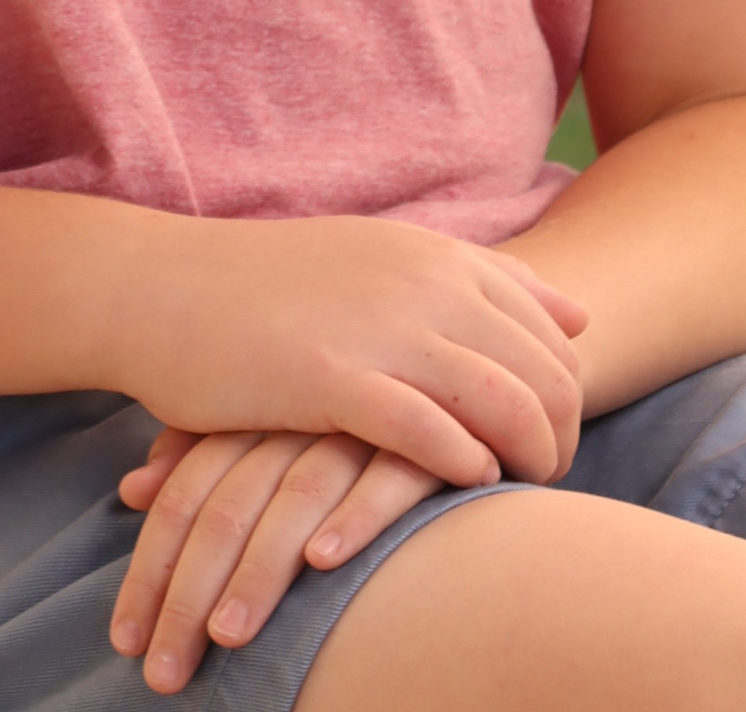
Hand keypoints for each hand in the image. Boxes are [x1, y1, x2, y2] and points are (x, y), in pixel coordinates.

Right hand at [110, 217, 587, 493]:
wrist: (164, 287)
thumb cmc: (276, 284)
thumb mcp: (387, 260)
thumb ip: (485, 283)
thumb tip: (580, 316)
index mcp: (438, 256)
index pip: (553, 331)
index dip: (569, 395)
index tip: (551, 438)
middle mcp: (423, 283)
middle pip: (544, 372)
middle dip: (561, 436)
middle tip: (545, 479)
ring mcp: (380, 328)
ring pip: (504, 403)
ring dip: (527, 458)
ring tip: (513, 490)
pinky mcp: (332, 378)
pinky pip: (428, 431)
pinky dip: (460, 464)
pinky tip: (460, 482)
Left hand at [110, 426, 444, 693]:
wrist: (445, 368)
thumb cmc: (338, 406)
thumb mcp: (265, 416)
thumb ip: (199, 449)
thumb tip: (131, 488)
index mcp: (255, 412)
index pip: (185, 495)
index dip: (151, 568)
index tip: (125, 641)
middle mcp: (299, 418)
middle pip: (227, 506)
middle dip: (188, 593)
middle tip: (165, 670)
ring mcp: (362, 426)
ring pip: (296, 498)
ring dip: (260, 570)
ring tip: (228, 637)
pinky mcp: (428, 440)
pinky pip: (387, 477)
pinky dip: (354, 518)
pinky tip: (323, 563)